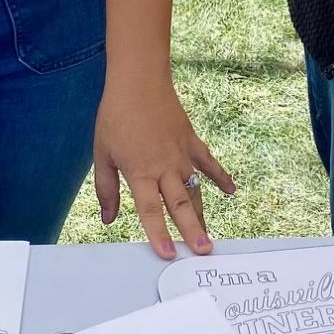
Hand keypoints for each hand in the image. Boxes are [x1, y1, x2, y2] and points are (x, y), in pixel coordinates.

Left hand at [93, 74, 236, 258]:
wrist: (138, 81)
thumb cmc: (116, 116)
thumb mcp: (102, 153)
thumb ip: (106, 188)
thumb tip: (108, 218)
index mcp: (140, 171)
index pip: (150, 209)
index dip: (158, 232)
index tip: (168, 253)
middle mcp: (164, 166)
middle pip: (179, 204)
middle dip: (191, 229)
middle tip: (202, 251)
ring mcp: (181, 153)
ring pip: (194, 189)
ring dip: (202, 214)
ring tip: (209, 237)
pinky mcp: (190, 141)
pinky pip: (208, 162)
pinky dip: (220, 176)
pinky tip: (231, 191)